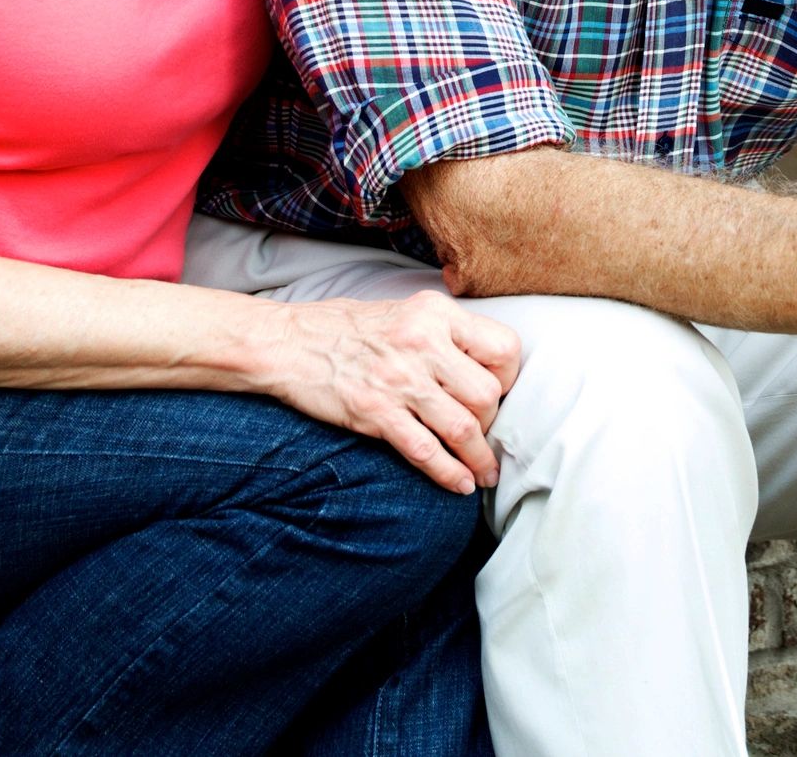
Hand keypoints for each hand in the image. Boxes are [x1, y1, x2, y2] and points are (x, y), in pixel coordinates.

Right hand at [265, 290, 520, 494]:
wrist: (287, 341)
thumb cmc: (347, 328)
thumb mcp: (404, 311)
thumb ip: (443, 333)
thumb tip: (484, 369)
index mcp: (434, 313)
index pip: (503, 348)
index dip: (508, 379)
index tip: (500, 395)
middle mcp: (422, 341)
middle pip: (487, 393)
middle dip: (493, 422)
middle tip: (485, 434)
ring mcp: (398, 378)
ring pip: (463, 427)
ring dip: (480, 458)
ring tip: (485, 474)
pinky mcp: (375, 411)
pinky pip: (426, 451)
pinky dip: (449, 474)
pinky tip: (459, 485)